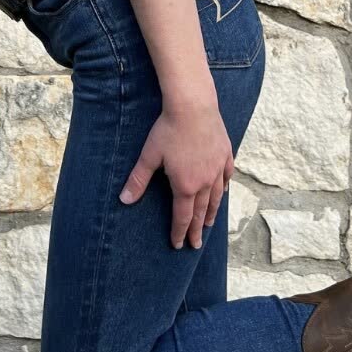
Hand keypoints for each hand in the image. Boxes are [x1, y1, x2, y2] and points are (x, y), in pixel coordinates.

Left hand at [118, 97, 234, 249]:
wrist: (193, 105)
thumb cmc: (168, 129)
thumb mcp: (149, 156)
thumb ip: (138, 180)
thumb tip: (124, 200)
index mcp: (186, 186)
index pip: (183, 217)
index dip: (180, 232)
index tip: (179, 245)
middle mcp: (205, 182)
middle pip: (201, 212)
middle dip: (197, 230)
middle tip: (196, 244)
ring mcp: (218, 168)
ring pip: (217, 198)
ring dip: (212, 213)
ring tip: (209, 225)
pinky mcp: (225, 154)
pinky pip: (226, 176)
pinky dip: (224, 188)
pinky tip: (223, 192)